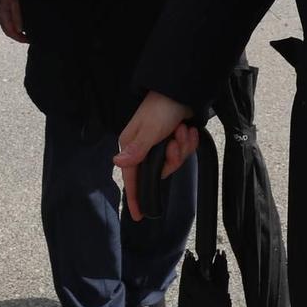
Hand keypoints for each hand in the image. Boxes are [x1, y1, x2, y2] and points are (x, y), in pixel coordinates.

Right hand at [0, 0, 25, 43]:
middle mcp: (0, 14)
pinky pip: (9, 20)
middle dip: (18, 37)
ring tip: (26, 33)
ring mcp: (1, 11)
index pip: (9, 32)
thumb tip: (19, 30)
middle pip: (8, 30)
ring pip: (8, 26)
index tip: (27, 40)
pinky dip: (15, 24)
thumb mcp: (15, 3)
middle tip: (28, 38)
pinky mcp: (4, 7)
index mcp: (2, 15)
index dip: (19, 38)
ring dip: (16, 31)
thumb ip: (17, 16)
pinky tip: (21, 23)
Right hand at [114, 92, 196, 220]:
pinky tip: (188, 129)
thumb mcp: (149, 131)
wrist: (182, 90)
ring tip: (183, 129)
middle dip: (173, 157)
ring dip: (183, 146)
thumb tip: (117, 163)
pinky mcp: (174, 140)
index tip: (138, 216)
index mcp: (132, 146)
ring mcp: (160, 144)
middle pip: (160, 170)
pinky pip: (183, 152)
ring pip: (174, 161)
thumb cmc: (161, 107)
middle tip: (175, 141)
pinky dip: (189, 141)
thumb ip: (136, 150)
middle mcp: (144, 147)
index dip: (135, 196)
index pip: (131, 177)